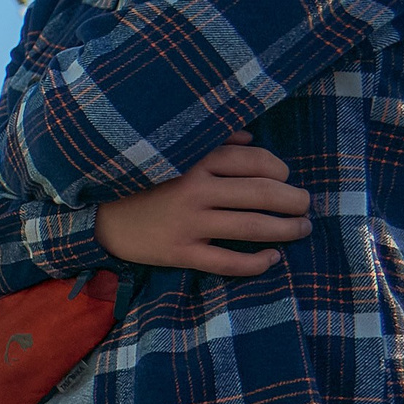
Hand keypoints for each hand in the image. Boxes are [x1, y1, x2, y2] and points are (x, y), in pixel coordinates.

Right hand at [93, 132, 308, 276]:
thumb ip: (214, 144)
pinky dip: (256, 263)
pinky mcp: (179, 253)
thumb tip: (252, 140)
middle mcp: (195, 190)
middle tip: (305, 206)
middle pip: (262, 194)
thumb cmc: (142, 183)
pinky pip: (227, 262)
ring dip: (286, 229)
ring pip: (251, 228)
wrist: (97, 217)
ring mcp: (188, 224)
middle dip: (294, 201)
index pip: (255, 162)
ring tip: (301, 228)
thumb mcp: (173, 156)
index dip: (280, 171)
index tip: (286, 179)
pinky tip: (272, 259)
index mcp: (195, 161)